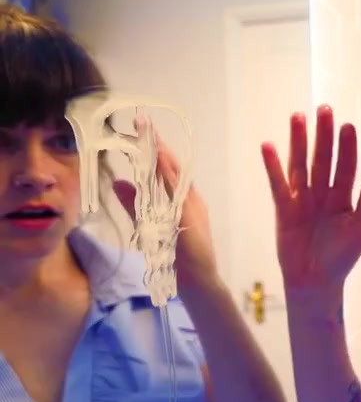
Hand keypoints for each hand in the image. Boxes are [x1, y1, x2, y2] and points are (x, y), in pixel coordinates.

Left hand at [113, 120, 217, 290]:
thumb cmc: (179, 257)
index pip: (166, 169)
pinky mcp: (188, 215)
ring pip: (174, 173)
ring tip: (148, 133)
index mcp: (182, 199)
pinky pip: (177, 190)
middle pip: (170, 165)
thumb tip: (118, 183)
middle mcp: (188, 197)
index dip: (154, 148)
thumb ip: (135, 205)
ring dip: (160, 152)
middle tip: (142, 121)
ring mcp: (190, 205)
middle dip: (156, 143)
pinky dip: (169, 174)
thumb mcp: (150, 227)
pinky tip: (160, 161)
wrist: (200, 280)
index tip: (142, 129)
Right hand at [261, 105, 360, 296]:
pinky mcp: (284, 208)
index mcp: (344, 197)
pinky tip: (269, 146)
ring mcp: (302, 199)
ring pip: (301, 164)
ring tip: (298, 117)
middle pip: (323, 158)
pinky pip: (278, 183)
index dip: (347, 147)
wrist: (315, 282)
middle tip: (324, 109)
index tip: (348, 126)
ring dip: (299, 141)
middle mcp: (323, 193)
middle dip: (324, 134)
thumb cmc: (341, 258)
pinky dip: (273, 165)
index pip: (346, 166)